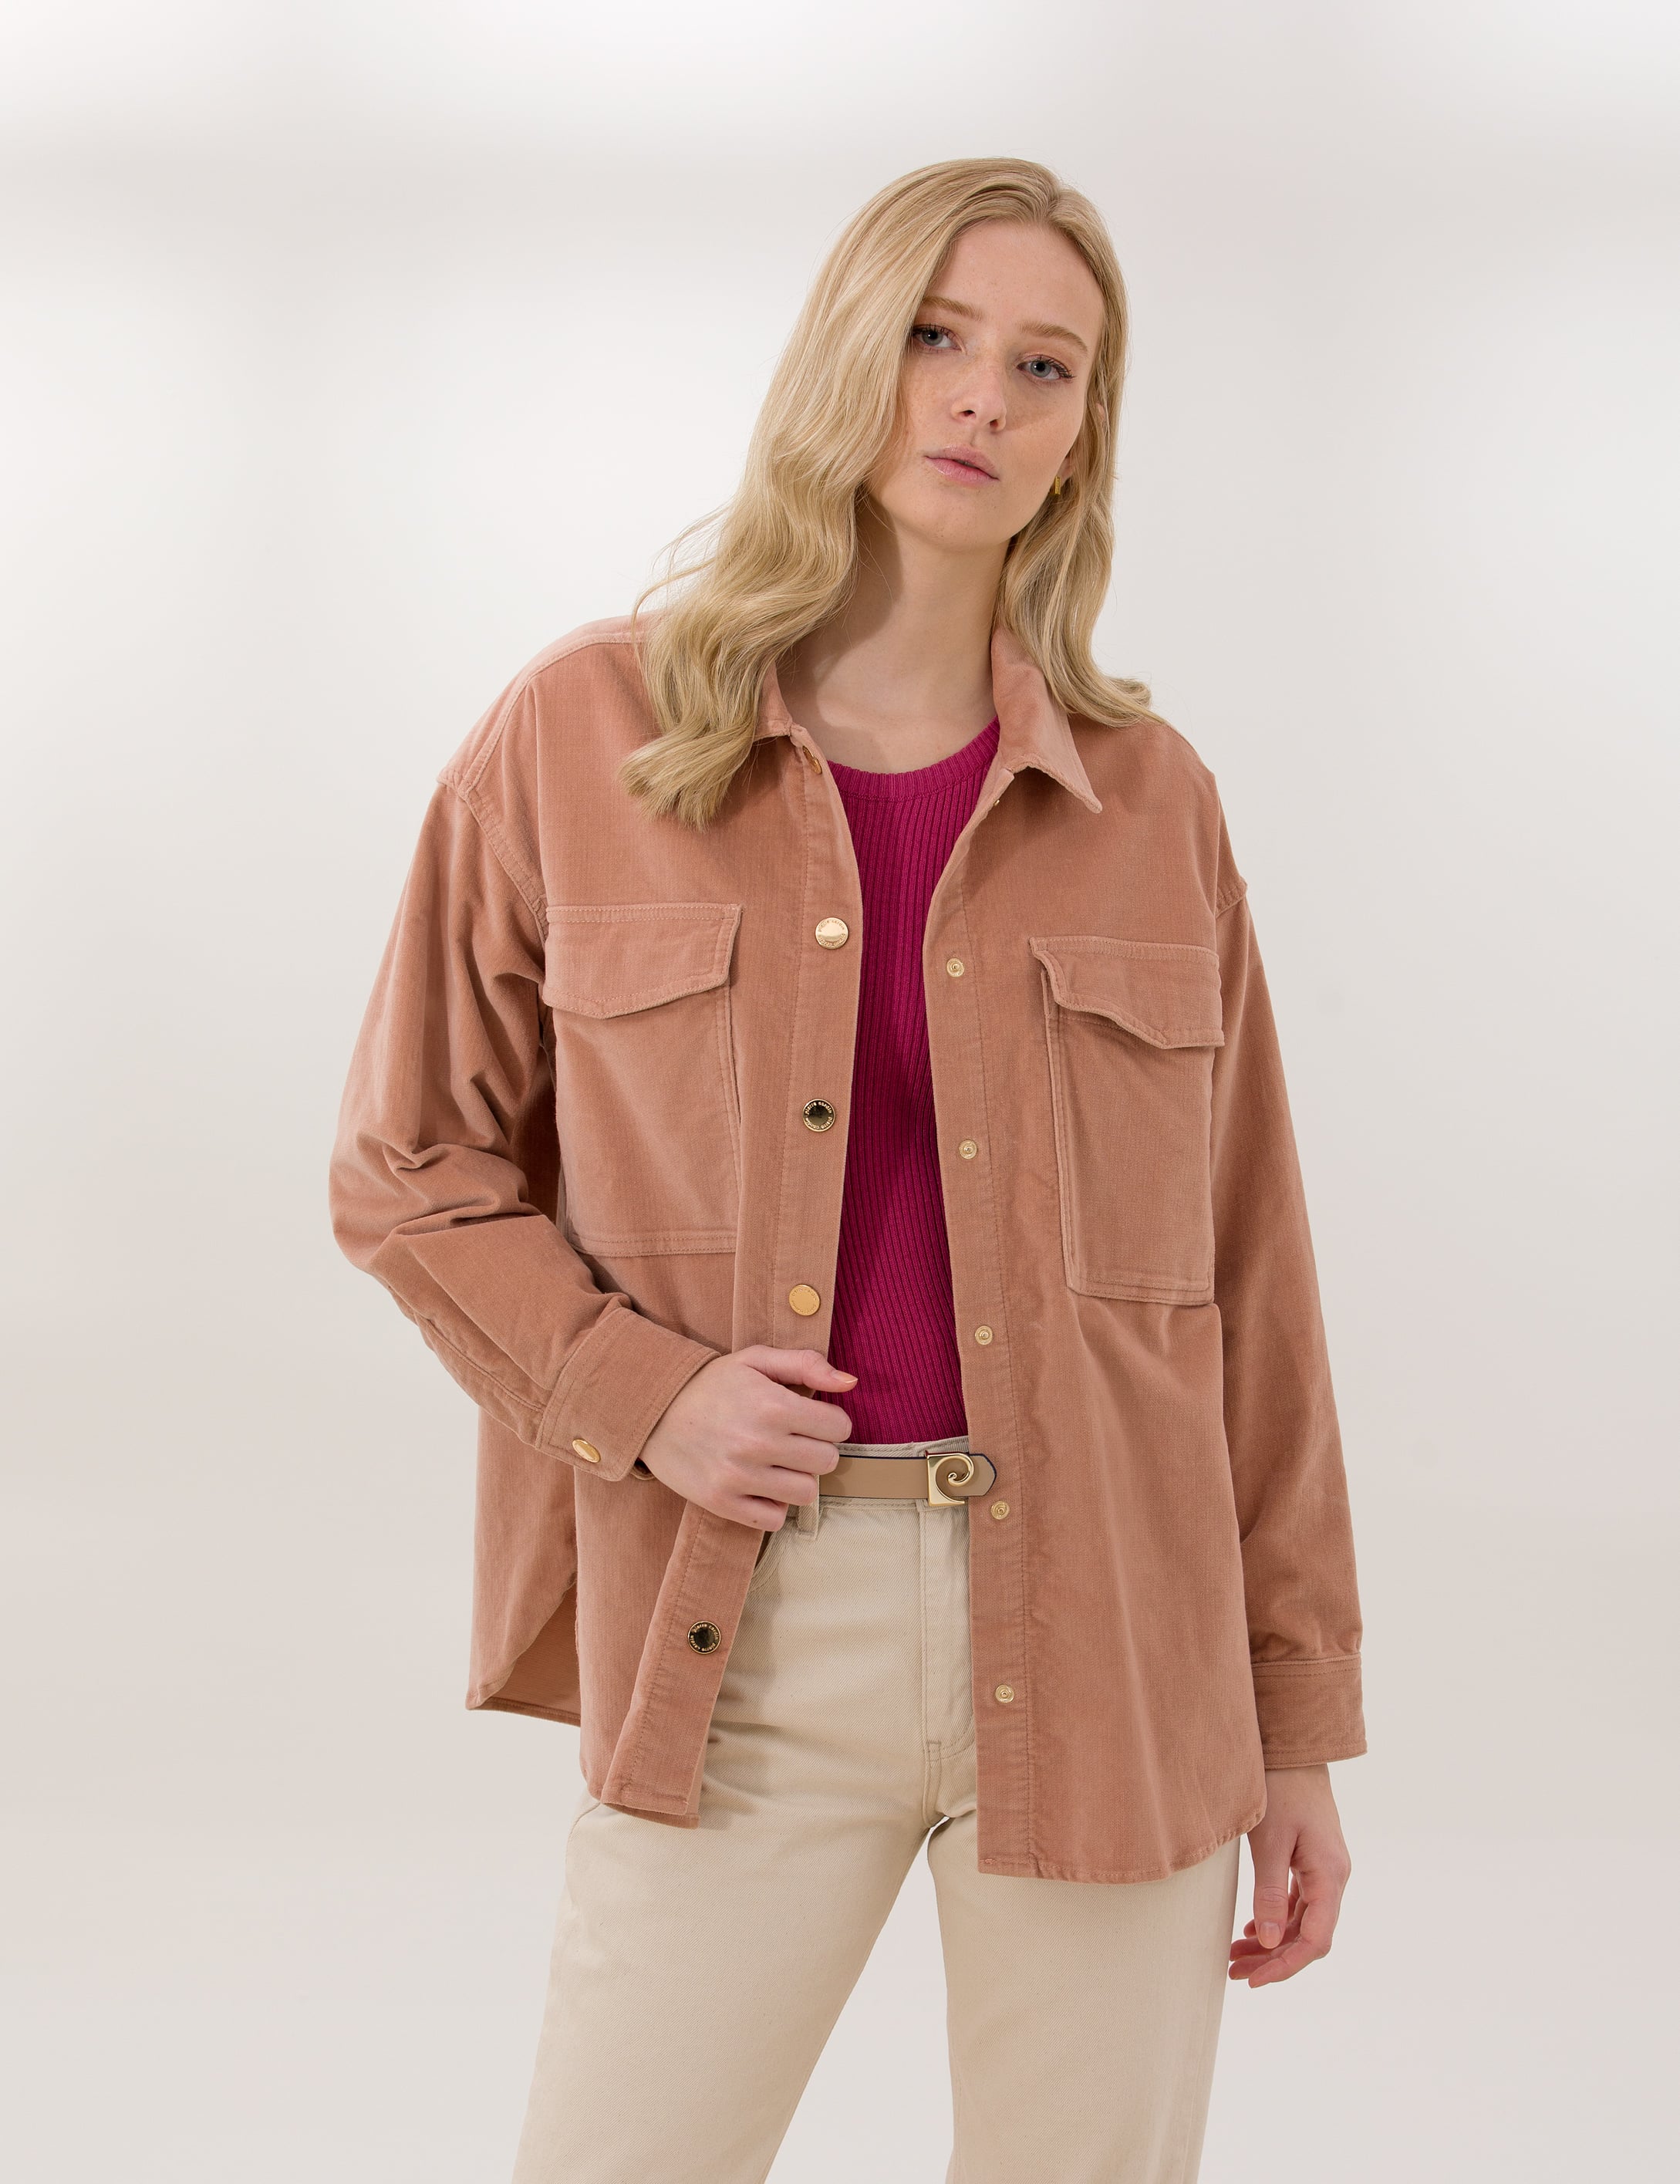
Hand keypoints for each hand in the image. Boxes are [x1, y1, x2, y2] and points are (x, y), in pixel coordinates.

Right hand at [637, 1346, 856, 1528]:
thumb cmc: (711, 1384)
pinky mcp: (722, 1503)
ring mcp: (738, 1477)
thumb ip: (806, 1364)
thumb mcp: (755, 1360)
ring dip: (798, 1478)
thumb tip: (851, 1382)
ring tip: (778, 1462)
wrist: (651, 1411)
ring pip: (806, 1493)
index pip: (839, 1427)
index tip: (813, 1418)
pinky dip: (774, 1505)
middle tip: (794, 1439)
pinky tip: (761, 1484)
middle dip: (817, 1448)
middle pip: (827, 1461)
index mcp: (772, 1405)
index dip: (830, 1420)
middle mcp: (757, 1443)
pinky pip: (774, 1520)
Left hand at [1229, 1764, 1351, 1987]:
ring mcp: (1325, 1869)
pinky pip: (1300, 1903)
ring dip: (1273, 1943)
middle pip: (1309, 1936)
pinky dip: (1277, 1920)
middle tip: (1235, 1973)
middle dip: (1274, 1960)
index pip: (1315, 1940)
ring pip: (1303, 1922)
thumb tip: (1270, 1943)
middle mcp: (1334, 1877)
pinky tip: (1253, 1930)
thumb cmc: (1281, 1788)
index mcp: (1330, 1876)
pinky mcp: (1312, 1860)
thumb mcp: (1270, 1840)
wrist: (1293, 1746)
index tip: (1253, 1981)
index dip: (1285, 1966)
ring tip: (1236, 1957)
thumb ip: (1270, 1892)